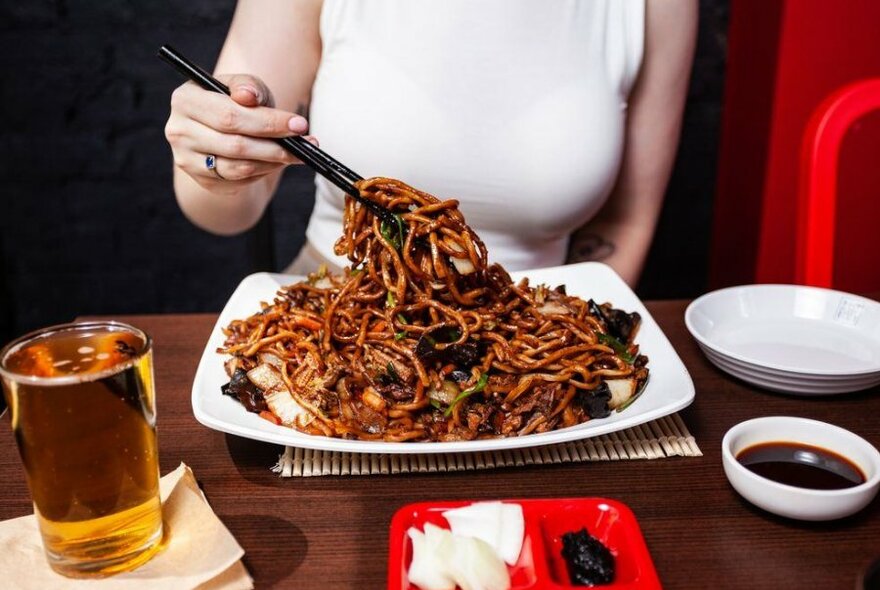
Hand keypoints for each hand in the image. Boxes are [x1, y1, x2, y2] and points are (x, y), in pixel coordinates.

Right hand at [164, 74, 313, 186]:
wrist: (219, 127)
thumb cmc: (234, 102)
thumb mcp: (243, 86)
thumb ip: (249, 86)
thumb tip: (248, 96)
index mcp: (185, 100)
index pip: (230, 116)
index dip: (268, 122)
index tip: (299, 125)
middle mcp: (179, 131)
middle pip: (235, 145)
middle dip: (275, 146)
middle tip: (304, 145)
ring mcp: (186, 159)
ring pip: (238, 168)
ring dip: (272, 163)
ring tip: (294, 154)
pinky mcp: (200, 180)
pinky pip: (238, 182)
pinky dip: (262, 173)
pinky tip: (275, 162)